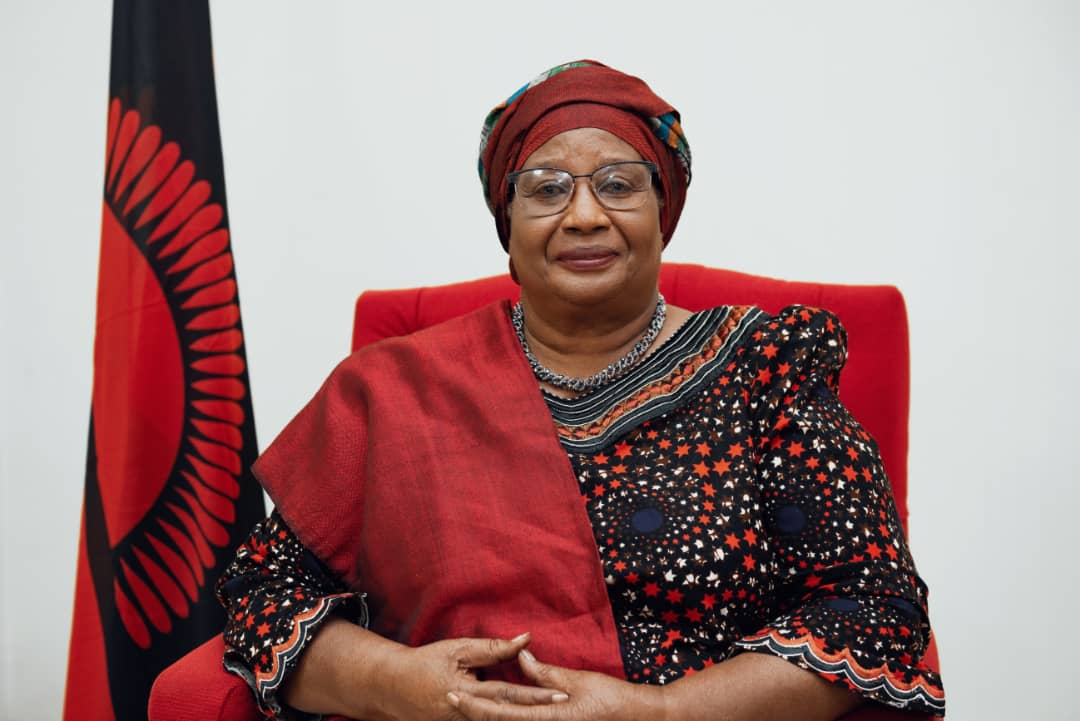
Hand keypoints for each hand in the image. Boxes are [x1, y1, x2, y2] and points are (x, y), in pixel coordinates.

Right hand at [372, 634, 571, 720]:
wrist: (393, 687)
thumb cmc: (426, 663)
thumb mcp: (458, 649)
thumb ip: (492, 648)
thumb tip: (526, 638)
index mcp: (468, 694)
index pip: (509, 694)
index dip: (536, 694)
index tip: (561, 694)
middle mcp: (467, 716)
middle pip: (508, 717)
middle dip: (537, 713)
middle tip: (565, 708)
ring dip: (523, 720)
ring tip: (552, 717)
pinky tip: (523, 718)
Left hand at [448, 649, 664, 720]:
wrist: (639, 720)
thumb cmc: (612, 701)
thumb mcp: (579, 682)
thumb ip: (547, 673)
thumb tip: (521, 657)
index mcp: (549, 720)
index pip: (500, 715)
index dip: (474, 707)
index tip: (452, 695)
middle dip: (473, 714)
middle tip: (449, 700)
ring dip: (488, 717)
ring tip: (465, 706)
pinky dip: (508, 719)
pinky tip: (497, 712)